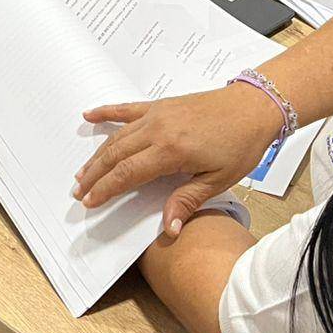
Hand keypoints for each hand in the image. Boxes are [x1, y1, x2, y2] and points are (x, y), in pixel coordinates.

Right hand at [75, 84, 281, 235]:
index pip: (127, 174)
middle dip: (94, 175)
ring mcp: (157, 114)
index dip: (106, 189)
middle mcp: (158, 130)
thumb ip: (188, 200)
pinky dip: (106, 112)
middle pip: (115, 155)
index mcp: (171, 151)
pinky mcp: (160, 105)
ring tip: (83, 171)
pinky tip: (89, 115)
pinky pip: (127, 108)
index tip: (90, 201)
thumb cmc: (240, 143)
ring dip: (97, 154)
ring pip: (117, 136)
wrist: (253, 107)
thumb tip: (168, 228)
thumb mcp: (219, 179)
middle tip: (79, 192)